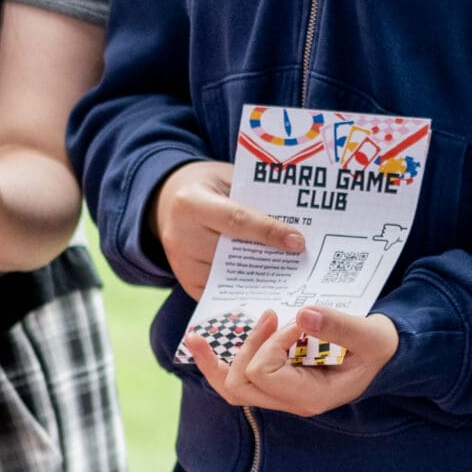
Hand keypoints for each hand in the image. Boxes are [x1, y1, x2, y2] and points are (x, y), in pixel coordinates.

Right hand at [150, 160, 303, 298]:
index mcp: (191, 202)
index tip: (298, 242)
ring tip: (292, 279)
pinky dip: (246, 292)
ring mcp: (181, 263)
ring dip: (261, 281)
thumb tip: (292, 221)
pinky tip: (270, 288)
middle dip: (270, 260)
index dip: (268, 232)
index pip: (235, 220)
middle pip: (232, 254)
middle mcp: (181, 235)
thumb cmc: (208, 186)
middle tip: (303, 265)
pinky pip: (221, 293)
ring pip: (229, 279)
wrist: (168, 200)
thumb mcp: (227, 178)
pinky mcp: (185, 282)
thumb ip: (253, 198)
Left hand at [183, 304, 394, 417]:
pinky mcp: (275, 382)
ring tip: (196, 336)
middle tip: (270, 313)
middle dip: (246, 346)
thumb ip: (340, 326)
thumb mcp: (370, 335)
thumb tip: (303, 315)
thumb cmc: (378, 346)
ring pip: (230, 389)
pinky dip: (218, 363)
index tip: (297, 321)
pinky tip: (203, 341)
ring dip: (215, 361)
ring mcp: (281, 395)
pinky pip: (237, 381)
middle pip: (239, 387)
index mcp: (311, 396)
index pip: (265, 373)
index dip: (271, 343)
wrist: (385, 355)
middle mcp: (291, 401)